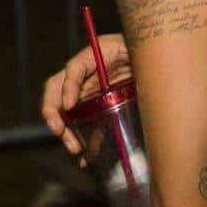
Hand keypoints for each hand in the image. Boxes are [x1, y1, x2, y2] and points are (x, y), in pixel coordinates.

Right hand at [41, 33, 131, 160]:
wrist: (152, 60)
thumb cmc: (143, 50)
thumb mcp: (137, 49)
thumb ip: (133, 56)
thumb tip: (133, 67)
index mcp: (94, 57)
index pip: (74, 69)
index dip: (68, 86)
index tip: (69, 105)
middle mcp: (85, 75)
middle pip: (58, 93)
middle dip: (54, 114)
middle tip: (60, 131)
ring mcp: (90, 92)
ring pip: (68, 113)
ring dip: (66, 131)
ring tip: (74, 148)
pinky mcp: (100, 107)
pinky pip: (87, 124)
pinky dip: (84, 141)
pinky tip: (85, 157)